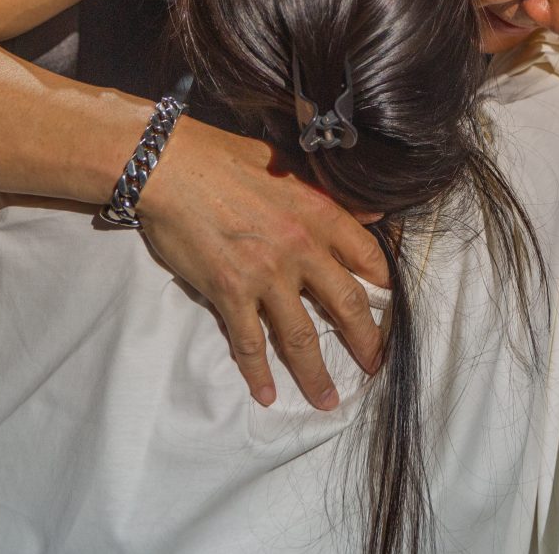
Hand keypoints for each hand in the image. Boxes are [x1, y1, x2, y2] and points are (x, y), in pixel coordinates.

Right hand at [140, 117, 389, 410]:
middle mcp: (301, 248)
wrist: (170, 166)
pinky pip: (249, 343)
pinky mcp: (229, 292)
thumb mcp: (289, 164)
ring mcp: (265, 274)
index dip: (383, 284)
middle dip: (366, 342)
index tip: (389, 305)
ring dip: (316, 374)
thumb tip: (371, 216)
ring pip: (301, 337)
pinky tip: (265, 394)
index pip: (368, 257)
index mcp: (320, 213)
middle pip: (347, 305)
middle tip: (374, 365)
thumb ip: (328, 193)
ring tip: (327, 400)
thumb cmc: (225, 158)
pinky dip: (257, 373)